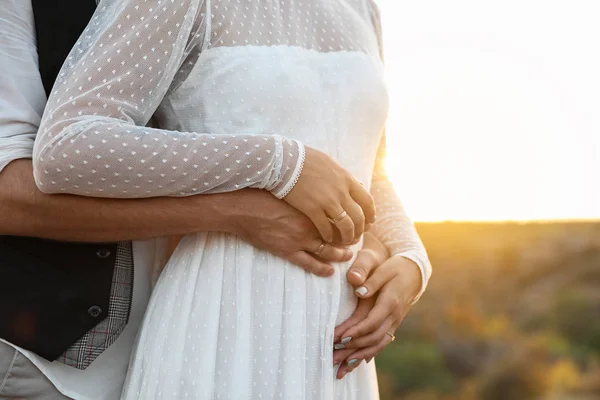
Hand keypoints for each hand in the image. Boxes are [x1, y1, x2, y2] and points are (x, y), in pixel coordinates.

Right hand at [226, 189, 352, 276]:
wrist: (243, 208)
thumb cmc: (265, 194)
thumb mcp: (292, 187)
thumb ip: (308, 191)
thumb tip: (322, 185)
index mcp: (313, 208)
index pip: (339, 217)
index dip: (350, 221)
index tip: (355, 221)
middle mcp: (310, 225)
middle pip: (338, 235)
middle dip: (349, 239)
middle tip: (356, 239)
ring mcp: (300, 240)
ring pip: (327, 251)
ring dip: (340, 255)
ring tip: (347, 255)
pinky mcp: (288, 251)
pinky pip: (309, 264)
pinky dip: (321, 269)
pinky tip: (329, 271)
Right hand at [283, 147, 375, 245]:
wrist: (286, 161)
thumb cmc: (306, 159)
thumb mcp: (330, 164)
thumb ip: (341, 176)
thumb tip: (350, 183)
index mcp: (347, 179)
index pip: (367, 201)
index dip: (370, 214)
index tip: (369, 221)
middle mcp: (341, 192)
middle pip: (359, 217)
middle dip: (360, 229)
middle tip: (357, 236)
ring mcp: (327, 201)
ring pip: (345, 225)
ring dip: (347, 236)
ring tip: (344, 241)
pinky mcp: (312, 209)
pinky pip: (326, 228)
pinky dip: (329, 236)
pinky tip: (327, 238)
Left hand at [332, 238, 422, 377]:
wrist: (414, 272)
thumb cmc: (395, 268)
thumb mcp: (383, 269)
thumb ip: (370, 279)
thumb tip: (359, 290)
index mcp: (390, 302)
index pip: (372, 322)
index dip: (356, 331)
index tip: (340, 337)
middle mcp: (394, 316)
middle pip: (373, 338)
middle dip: (353, 349)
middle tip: (333, 356)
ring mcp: (394, 322)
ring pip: (377, 345)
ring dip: (358, 357)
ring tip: (340, 368)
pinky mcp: (391, 325)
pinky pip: (380, 343)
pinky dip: (368, 354)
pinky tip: (355, 363)